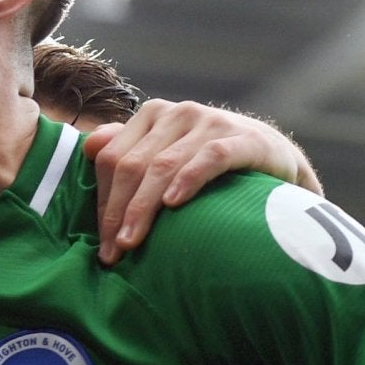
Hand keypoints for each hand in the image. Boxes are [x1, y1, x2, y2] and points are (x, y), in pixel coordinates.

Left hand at [84, 100, 320, 263]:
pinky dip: (188, 180)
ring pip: (163, 165)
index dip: (103, 202)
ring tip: (132, 242)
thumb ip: (130, 149)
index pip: (112, 158)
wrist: (276, 159)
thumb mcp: (169, 153)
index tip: (103, 243)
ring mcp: (211, 122)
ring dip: (143, 207)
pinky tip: (173, 205)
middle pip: (132, 165)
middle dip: (118, 212)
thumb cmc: (212, 163)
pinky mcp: (243, 139)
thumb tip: (88, 146)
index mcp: (152, 115)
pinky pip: (209, 158)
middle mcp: (178, 113)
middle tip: (114, 252)